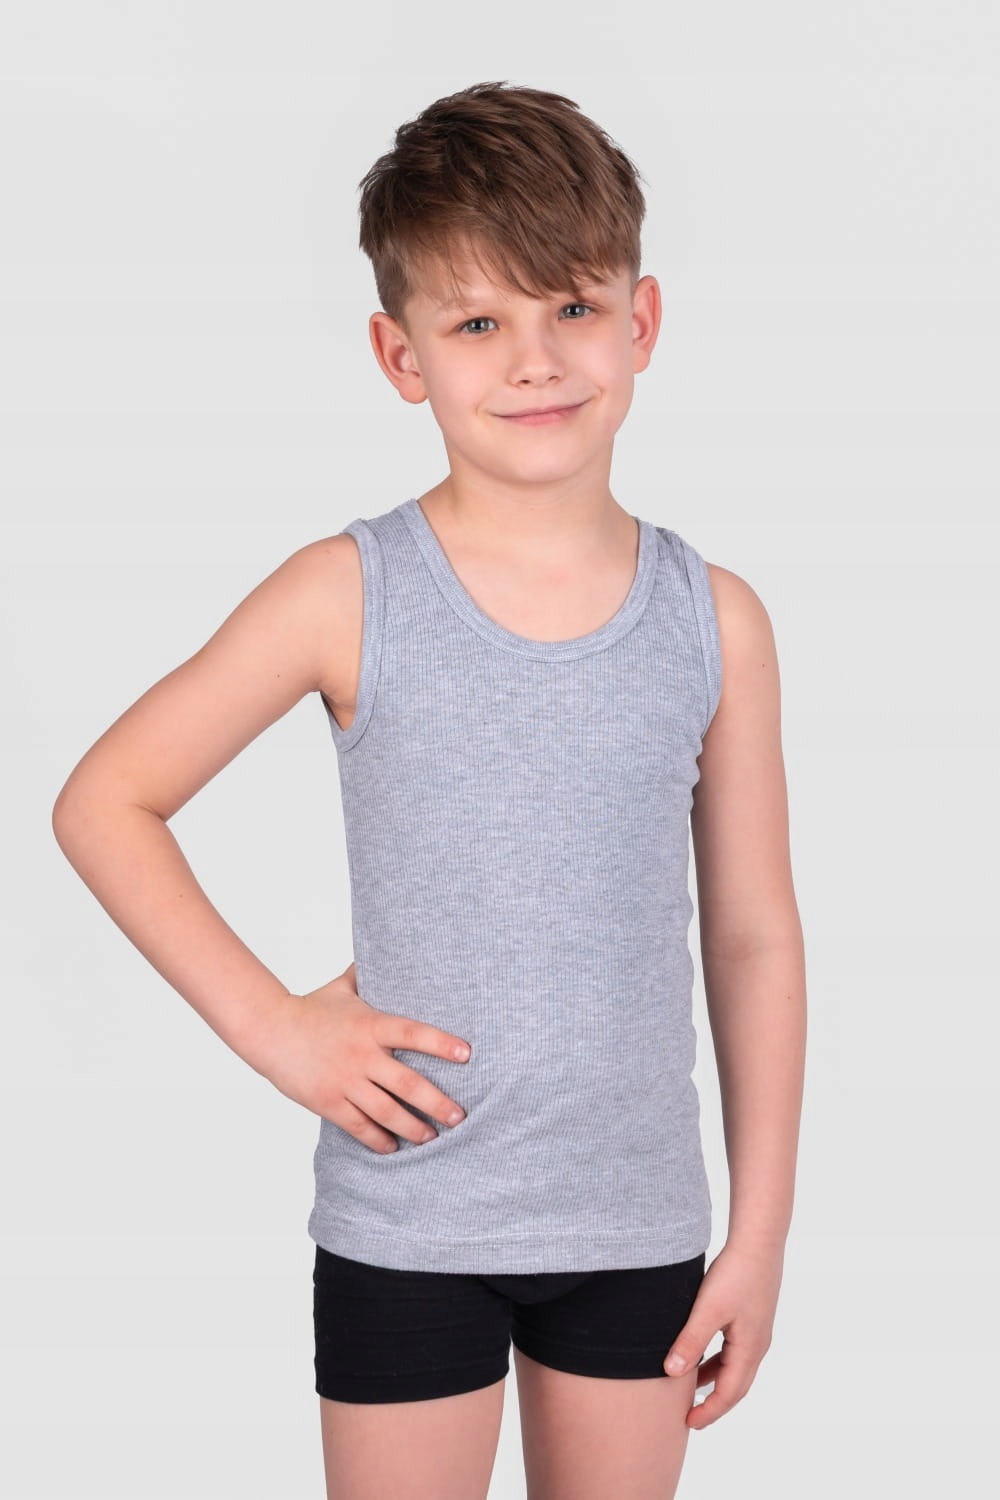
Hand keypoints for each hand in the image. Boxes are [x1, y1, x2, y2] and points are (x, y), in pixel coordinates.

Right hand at [255, 959, 471, 1152]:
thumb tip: (384, 951)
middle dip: (437, 1103)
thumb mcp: (341, 988)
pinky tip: (393, 1146)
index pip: (414, 1033)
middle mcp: (362, 1055)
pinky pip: (359, 1127)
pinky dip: (378, 1140)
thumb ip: (366, 975)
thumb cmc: (309, 1009)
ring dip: (413, 1128)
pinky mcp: (328, 1102)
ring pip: (387, 1112)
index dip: (442, 1043)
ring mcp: (345, 1081)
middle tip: (460, 1117)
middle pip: (408, 1084)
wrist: (268, 1030)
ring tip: (432, 1137)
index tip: (467, 1054)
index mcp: (371, 1025)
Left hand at [662, 1240, 782, 1428]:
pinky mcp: (751, 1317)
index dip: (709, 1411)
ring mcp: (757, 1331)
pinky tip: (701, 1353)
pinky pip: (734, 1350)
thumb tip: (672, 1374)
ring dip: (714, 1381)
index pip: (729, 1394)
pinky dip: (717, 1360)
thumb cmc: (735, 1274)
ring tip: (691, 1389)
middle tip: (690, 1416)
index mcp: (750, 1349)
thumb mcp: (708, 1309)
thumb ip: (691, 1341)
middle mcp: (757, 1345)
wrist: (758, 1242)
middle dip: (714, 1403)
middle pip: (736, 1386)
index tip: (688, 1423)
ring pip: (734, 1367)